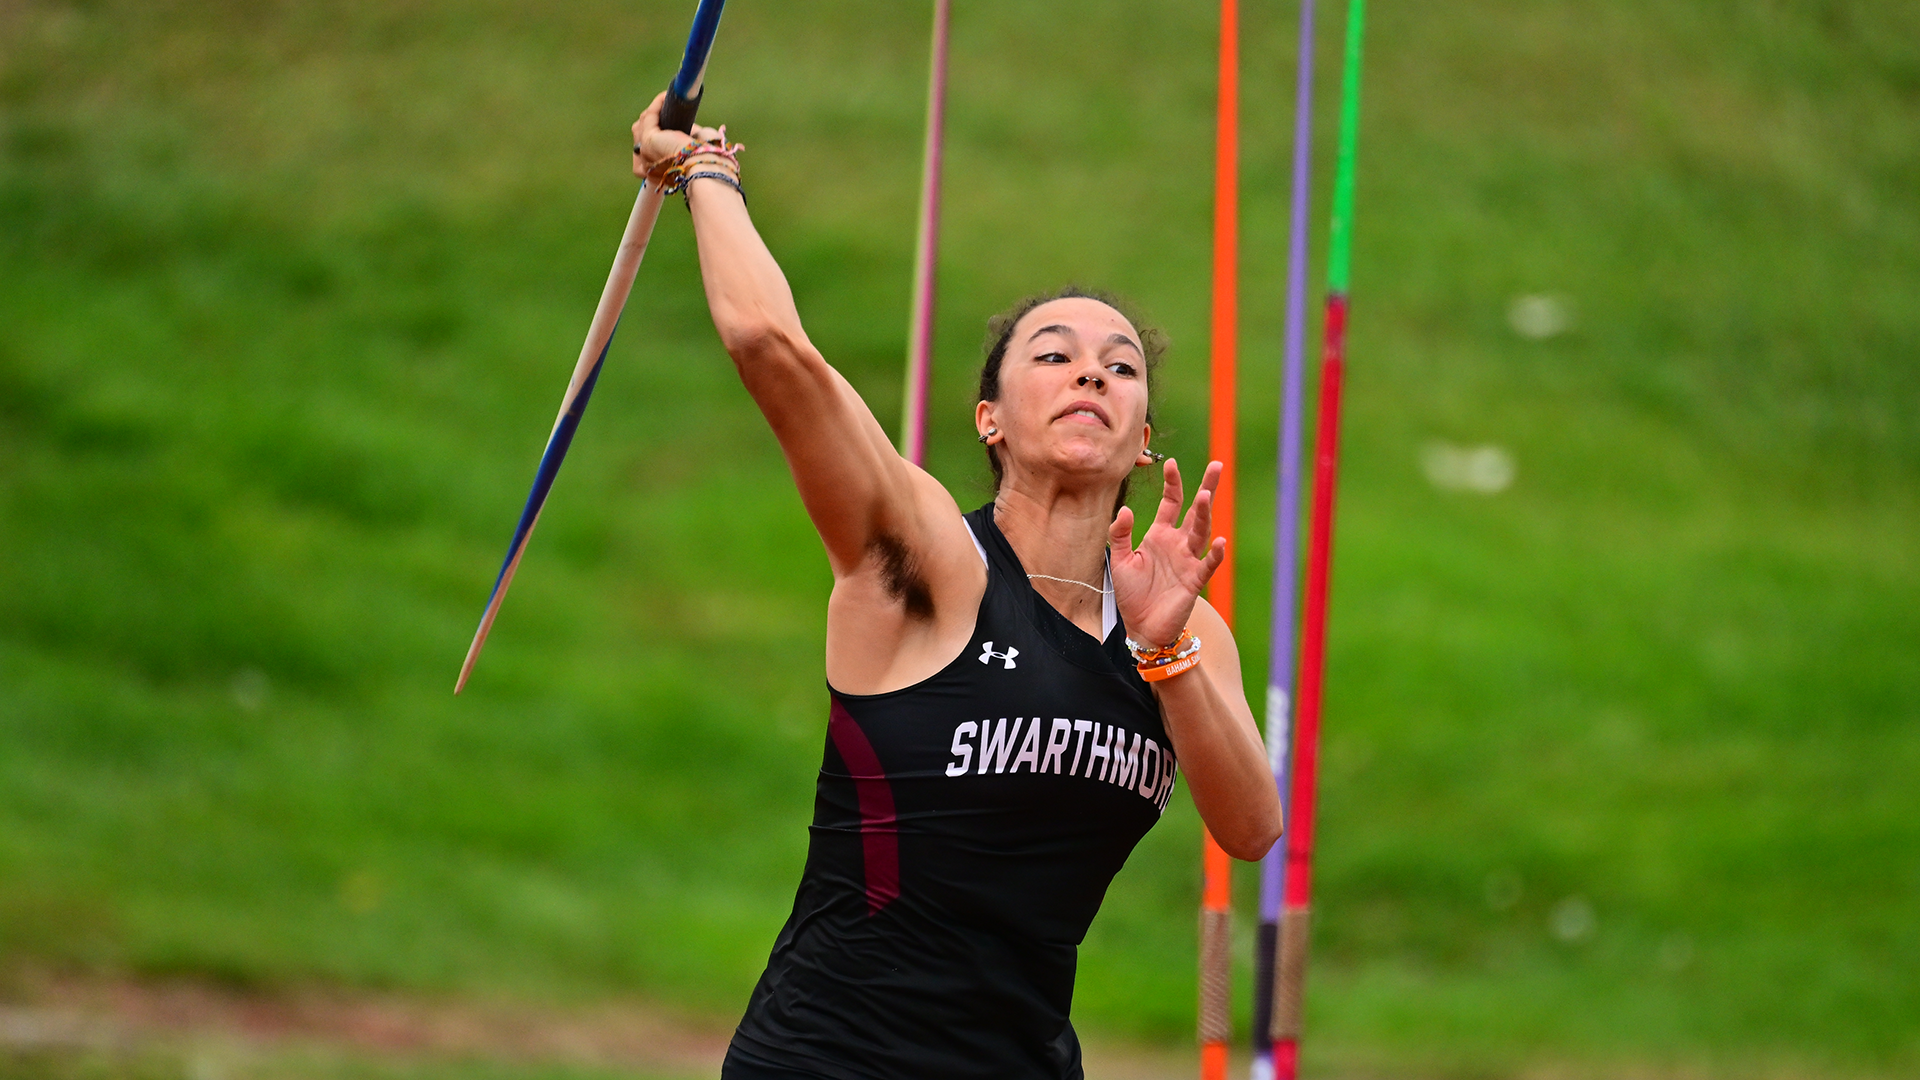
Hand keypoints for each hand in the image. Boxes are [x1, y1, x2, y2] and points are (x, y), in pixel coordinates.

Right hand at [631, 92, 724, 179]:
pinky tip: (666, 96)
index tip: (665, 121)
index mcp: (655, 174)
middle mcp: (646, 166)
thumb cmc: (705, 163)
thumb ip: (687, 141)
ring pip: (642, 125)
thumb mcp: (692, 152)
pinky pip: (649, 116)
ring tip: (666, 100)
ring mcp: (645, 153)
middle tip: (665, 108)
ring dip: (654, 110)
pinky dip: (657, 104)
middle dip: (650, 120)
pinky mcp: (649, 140)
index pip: (644, 149)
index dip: (652, 133)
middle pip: (638, 135)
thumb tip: (690, 128)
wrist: (706, 167)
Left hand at [1108, 458, 1226, 649]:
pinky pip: (1208, 564)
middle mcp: (1178, 543)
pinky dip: (1216, 554)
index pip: (1171, 503)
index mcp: (1160, 535)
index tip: (1171, 462)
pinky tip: (1221, 541)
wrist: (1141, 626)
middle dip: (1206, 487)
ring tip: (1207, 495)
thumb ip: (1119, 534)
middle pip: (1196, 510)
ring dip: (1205, 514)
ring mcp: (1188, 560)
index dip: (1172, 483)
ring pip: (1201, 531)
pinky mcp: (1194, 580)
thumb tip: (1126, 509)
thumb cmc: (1132, 593)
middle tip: (1216, 465)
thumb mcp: (1118, 560)